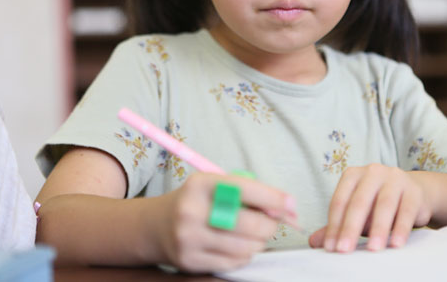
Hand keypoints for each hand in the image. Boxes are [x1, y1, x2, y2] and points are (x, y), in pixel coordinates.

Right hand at [154, 172, 296, 272]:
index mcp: (201, 184)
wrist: (155, 226)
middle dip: (270, 225)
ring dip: (258, 242)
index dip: (274, 198)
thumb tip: (288, 207)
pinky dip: (244, 255)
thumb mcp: (216, 184)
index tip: (291, 204)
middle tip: (272, 222)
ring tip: (251, 234)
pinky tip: (236, 245)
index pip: (245, 189)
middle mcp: (192, 211)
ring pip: (246, 247)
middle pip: (249, 224)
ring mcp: (189, 239)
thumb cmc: (198, 202)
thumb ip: (250, 192)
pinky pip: (234, 262)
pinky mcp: (190, 261)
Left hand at [308, 164, 432, 252]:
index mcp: (353, 175)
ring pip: (384, 204)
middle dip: (350, 228)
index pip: (340, 201)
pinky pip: (406, 210)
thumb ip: (337, 225)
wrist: (414, 193)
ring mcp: (394, 178)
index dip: (334, 225)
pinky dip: (401, 228)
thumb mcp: (357, 214)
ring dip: (378, 229)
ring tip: (373, 249)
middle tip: (345, 250)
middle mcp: (372, 172)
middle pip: (359, 202)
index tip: (331, 247)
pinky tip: (395, 243)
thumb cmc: (378, 204)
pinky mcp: (413, 189)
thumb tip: (314, 242)